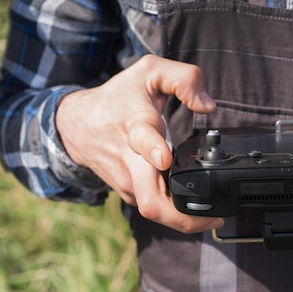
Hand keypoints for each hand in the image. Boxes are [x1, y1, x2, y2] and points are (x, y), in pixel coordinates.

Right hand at [56, 55, 223, 232]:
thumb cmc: (119, 98)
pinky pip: (155, 210)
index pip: (143, 142)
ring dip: (186, 219)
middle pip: (151, 202)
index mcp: (136, 128)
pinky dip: (176, 214)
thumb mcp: (150, 72)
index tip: (165, 157)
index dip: (154, 151)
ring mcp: (128, 183)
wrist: (76, 125)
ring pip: (156, 212)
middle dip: (183, 217)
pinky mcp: (129, 194)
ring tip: (215, 217)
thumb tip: (209, 106)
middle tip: (216, 219)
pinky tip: (195, 209)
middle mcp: (130, 162)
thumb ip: (184, 79)